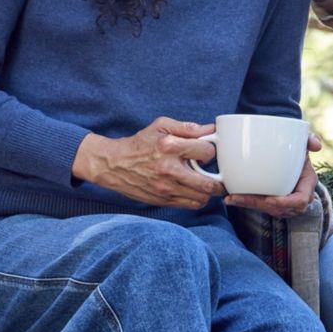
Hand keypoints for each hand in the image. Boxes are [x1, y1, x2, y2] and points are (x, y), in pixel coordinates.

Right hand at [72, 117, 224, 208]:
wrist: (114, 164)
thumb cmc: (140, 143)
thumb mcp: (162, 126)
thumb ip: (188, 128)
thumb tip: (211, 130)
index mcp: (170, 147)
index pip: (207, 152)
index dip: (210, 152)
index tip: (205, 152)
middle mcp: (169, 169)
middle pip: (209, 183)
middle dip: (219, 180)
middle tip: (219, 175)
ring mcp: (166, 188)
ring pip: (202, 198)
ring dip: (209, 191)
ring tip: (205, 182)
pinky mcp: (163, 200)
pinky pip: (191, 205)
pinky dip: (198, 199)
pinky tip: (194, 190)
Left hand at [225, 133, 322, 217]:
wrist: (289, 154)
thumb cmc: (297, 150)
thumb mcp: (304, 143)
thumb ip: (310, 140)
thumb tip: (317, 145)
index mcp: (306, 186)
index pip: (300, 201)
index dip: (286, 203)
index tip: (270, 199)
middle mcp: (295, 198)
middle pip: (279, 209)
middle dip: (260, 206)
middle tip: (242, 198)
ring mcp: (283, 203)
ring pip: (266, 210)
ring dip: (249, 205)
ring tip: (232, 198)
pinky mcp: (271, 202)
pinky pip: (259, 206)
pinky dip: (244, 202)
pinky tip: (229, 198)